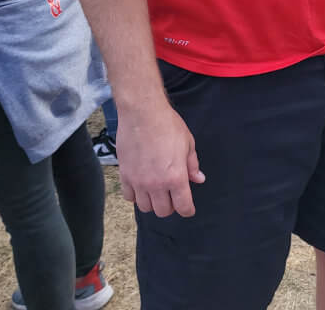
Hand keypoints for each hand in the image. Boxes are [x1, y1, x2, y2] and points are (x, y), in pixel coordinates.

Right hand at [117, 100, 205, 217]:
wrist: (143, 114)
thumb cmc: (168, 125)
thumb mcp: (188, 143)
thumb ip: (192, 165)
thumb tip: (198, 179)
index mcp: (176, 177)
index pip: (183, 206)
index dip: (188, 210)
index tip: (189, 209)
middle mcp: (156, 184)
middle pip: (163, 211)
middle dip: (171, 206)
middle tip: (173, 195)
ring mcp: (139, 182)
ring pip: (145, 207)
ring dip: (153, 202)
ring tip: (157, 190)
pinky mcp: (125, 176)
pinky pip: (129, 197)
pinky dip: (136, 196)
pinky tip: (142, 186)